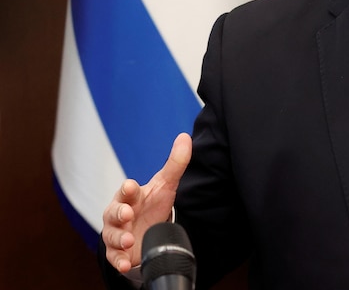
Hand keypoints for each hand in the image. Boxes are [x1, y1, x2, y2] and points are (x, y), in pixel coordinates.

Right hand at [101, 133, 191, 272]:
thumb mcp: (166, 184)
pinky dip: (118, 260)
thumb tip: (184, 137)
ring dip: (119, 238)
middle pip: (113, 212)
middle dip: (119, 213)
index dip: (128, 189)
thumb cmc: (152, 204)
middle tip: (127, 214)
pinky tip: (124, 263)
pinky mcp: (118, 252)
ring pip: (112, 235)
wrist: (148, 230)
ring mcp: (117, 233)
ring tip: (129, 240)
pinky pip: (114, 257)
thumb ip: (176, 162)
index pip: (126, 190)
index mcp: (130, 196)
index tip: (131, 186)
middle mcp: (119, 214)